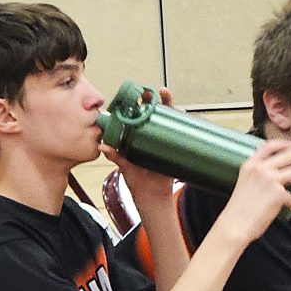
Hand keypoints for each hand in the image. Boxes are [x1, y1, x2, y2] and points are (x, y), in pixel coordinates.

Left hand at [100, 86, 179, 203]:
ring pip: (173, 123)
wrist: (152, 197)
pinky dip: (186, 127)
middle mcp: (154, 136)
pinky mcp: (177, 151)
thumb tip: (103, 146)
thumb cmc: (136, 180)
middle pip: (160, 114)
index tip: (143, 93)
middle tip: (161, 92)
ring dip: (176, 111)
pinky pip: (183, 137)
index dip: (143, 103)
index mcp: (139, 136)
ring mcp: (166, 143)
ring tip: (176, 105)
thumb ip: (116, 156)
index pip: (141, 115)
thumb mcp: (125, 166)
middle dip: (162, 101)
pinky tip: (186, 118)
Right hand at [218, 140, 290, 244]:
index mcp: (250, 165)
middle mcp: (260, 169)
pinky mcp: (278, 194)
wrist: (235, 225)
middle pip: (288, 154)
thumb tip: (276, 178)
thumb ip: (257, 176)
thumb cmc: (238, 210)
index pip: (268, 146)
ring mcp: (270, 180)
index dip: (282, 143)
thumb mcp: (244, 184)